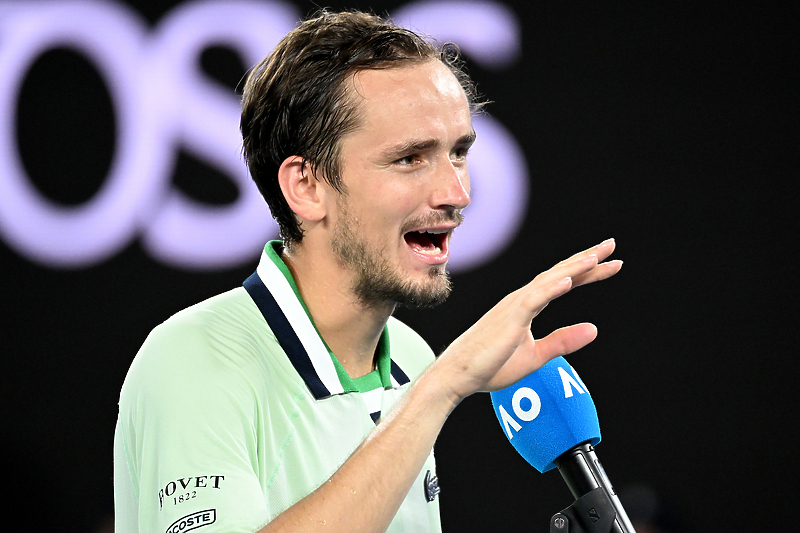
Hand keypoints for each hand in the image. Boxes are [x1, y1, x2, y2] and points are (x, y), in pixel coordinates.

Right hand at [436, 238, 621, 404]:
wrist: (457, 375)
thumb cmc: (490, 365)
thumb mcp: (535, 355)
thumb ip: (563, 341)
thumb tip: (594, 330)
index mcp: (526, 306)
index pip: (562, 282)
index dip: (587, 272)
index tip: (611, 263)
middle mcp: (521, 300)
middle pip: (559, 274)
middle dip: (586, 259)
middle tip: (612, 245)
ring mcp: (514, 308)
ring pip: (548, 281)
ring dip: (573, 268)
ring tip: (596, 256)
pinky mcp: (509, 320)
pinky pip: (533, 301)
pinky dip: (550, 289)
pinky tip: (568, 281)